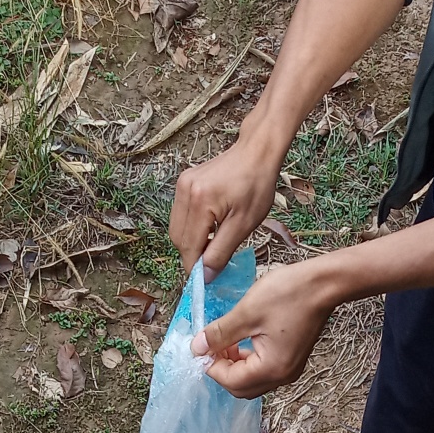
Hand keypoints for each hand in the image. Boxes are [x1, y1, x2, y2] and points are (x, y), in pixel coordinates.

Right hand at [170, 134, 283, 276]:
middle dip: (193, 255)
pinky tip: (210, 226)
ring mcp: (182, 185)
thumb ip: (221, 252)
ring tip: (215, 240)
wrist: (256, 152)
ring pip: (177, 229)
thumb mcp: (243, 225)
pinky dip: (192, 228)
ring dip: (192, 242)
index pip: (188, 247)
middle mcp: (185, 192)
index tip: (206, 280)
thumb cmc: (256, 186)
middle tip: (213, 260)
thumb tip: (205, 277)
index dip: (195, 268)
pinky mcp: (184, 182)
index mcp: (199, 202)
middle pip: (178, 239)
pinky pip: (181, 216)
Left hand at [192, 258, 337, 397]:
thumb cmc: (290, 294)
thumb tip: (197, 348)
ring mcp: (290, 370)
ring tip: (225, 340)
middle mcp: (282, 376)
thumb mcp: (247, 312)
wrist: (325, 283)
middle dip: (222, 369)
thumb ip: (220, 334)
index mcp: (272, 369)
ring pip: (252, 380)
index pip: (231, 381)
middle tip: (210, 346)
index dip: (211, 366)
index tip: (199, 347)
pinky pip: (263, 370)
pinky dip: (248, 361)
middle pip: (241, 387)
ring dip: (234, 365)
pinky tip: (242, 340)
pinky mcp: (292, 360)